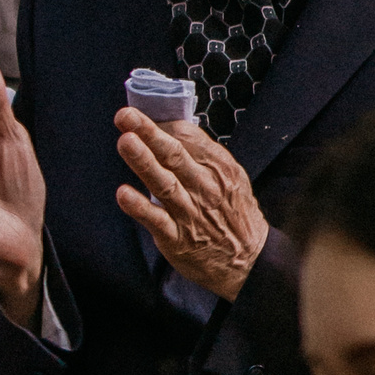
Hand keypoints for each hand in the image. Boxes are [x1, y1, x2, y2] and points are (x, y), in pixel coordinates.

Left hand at [114, 108, 267, 300]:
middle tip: (126, 115)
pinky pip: (157, 220)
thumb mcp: (229, 179)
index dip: (162, 125)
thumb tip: (168, 126)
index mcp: (220, 169)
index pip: (189, 140)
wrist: (252, 262)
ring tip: (126, 141)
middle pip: (175, 156)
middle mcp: (206, 188)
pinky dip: (140, 207)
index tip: (139, 112)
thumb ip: (201, 154)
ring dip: (144, 162)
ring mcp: (191, 213)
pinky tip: (123, 194)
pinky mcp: (178, 238)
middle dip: (149, 133)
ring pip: (164, 183)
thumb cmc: (232, 213)